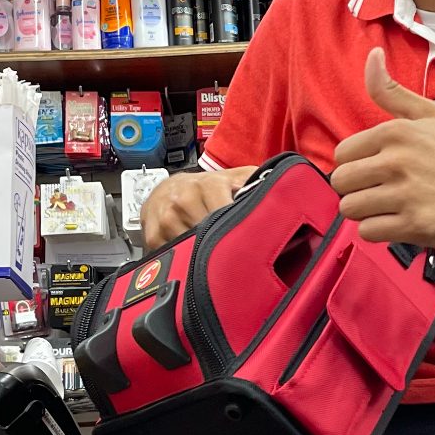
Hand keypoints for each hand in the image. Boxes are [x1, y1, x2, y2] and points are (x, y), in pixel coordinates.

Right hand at [142, 166, 256, 248]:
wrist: (165, 188)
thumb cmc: (206, 186)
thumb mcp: (234, 177)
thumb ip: (256, 180)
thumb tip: (281, 188)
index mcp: (209, 185)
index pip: (228, 213)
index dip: (240, 230)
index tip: (248, 241)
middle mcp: (186, 199)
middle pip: (210, 234)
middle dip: (223, 244)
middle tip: (232, 249)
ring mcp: (168, 218)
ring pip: (192, 247)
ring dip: (204, 252)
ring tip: (210, 246)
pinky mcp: (153, 236)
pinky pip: (173, 254)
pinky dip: (184, 257)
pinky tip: (191, 249)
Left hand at [330, 49, 434, 250]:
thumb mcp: (430, 116)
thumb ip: (392, 91)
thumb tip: (372, 56)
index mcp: (396, 131)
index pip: (342, 154)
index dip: (358, 164)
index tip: (379, 170)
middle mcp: (398, 160)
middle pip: (341, 182)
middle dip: (358, 190)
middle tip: (384, 191)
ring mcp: (405, 194)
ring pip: (350, 208)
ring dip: (366, 212)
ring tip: (390, 207)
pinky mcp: (413, 224)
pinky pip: (367, 232)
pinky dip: (379, 232)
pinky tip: (399, 222)